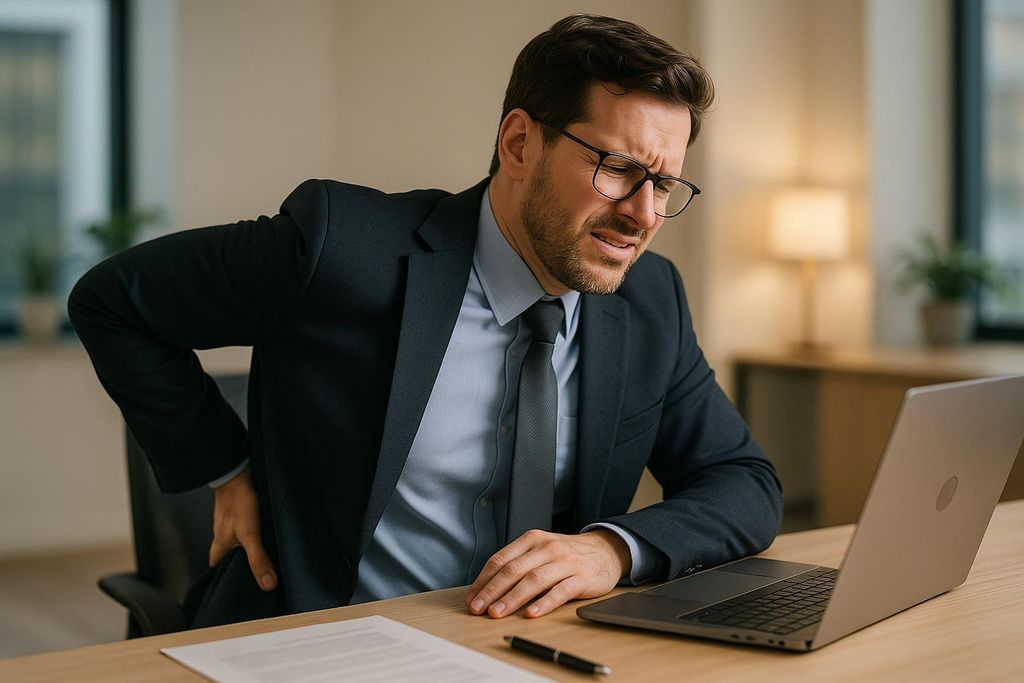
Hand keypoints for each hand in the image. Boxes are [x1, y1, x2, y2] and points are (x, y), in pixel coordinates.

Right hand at [209, 466, 277, 590]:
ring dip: (247, 545)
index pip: (216, 566)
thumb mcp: (250, 535)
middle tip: (253, 570)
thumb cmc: (237, 502)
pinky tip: (265, 529)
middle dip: (238, 562)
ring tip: (264, 552)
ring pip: (237, 539)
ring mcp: (231, 520)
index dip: (221, 577)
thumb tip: (268, 584)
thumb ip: (258, 559)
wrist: (236, 471)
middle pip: (227, 554)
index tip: (230, 586)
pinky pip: (245, 524)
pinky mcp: (241, 509)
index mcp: (220, 544)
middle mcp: (223, 534)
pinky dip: (254, 529)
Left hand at [464, 529, 629, 618]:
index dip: (483, 580)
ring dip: (512, 599)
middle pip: (513, 570)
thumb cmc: (567, 555)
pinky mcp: (581, 577)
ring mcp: (564, 562)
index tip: (471, 599)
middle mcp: (546, 548)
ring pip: (533, 580)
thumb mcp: (541, 551)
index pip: (500, 560)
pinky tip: (531, 614)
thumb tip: (487, 590)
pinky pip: (559, 591)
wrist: (606, 550)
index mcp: (532, 540)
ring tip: (497, 614)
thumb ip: (518, 564)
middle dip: (492, 591)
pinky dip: (543, 603)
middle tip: (477, 609)